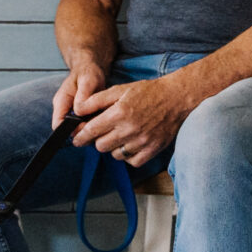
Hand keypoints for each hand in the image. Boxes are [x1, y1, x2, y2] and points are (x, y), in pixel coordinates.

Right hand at [51, 61, 106, 128]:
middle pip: (67, 130)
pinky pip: (83, 125)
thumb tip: (78, 111)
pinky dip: (92, 125)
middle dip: (81, 131)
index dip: (69, 131)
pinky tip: (101, 120)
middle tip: (96, 126)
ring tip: (100, 122)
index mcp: (61, 102)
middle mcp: (63, 109)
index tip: (85, 130)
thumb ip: (82, 95)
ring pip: (75, 129)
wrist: (90, 70)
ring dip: (87, 129)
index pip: (57, 125)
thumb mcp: (87, 81)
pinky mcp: (78, 115)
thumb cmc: (88, 73)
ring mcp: (70, 113)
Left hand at [69, 77, 191, 168]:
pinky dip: (128, 155)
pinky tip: (130, 144)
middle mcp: (130, 129)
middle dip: (97, 140)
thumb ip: (96, 100)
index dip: (80, 136)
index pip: (91, 131)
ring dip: (113, 147)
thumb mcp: (119, 90)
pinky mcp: (152, 150)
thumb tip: (77, 110)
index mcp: (120, 113)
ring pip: (115, 155)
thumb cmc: (147, 92)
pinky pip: (132, 161)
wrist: (176, 98)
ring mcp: (142, 141)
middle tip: (102, 133)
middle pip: (100, 146)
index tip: (76, 139)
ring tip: (119, 135)